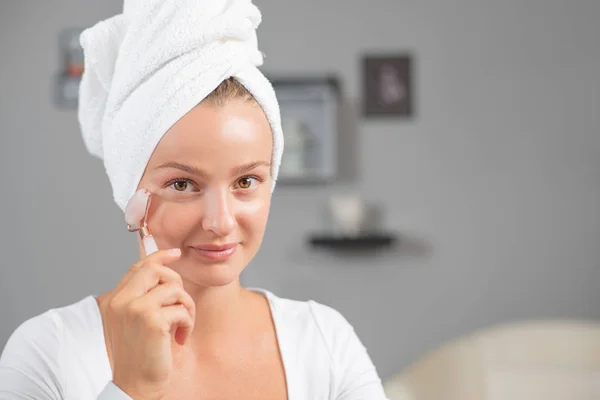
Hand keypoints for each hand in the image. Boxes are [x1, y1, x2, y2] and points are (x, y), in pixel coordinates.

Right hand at [100, 248, 194, 399]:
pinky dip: (188, 324)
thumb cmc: (139, 356)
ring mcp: (135, 309)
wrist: (134, 385)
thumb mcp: (135, 322)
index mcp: (114, 300)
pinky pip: (182, 310)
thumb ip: (143, 298)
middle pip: (157, 271)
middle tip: (181, 307)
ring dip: (186, 308)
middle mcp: (121, 301)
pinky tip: (180, 339)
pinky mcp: (152, 320)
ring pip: (175, 289)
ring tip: (181, 327)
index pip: (138, 267)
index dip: (159, 257)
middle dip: (177, 284)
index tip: (176, 253)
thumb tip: (164, 272)